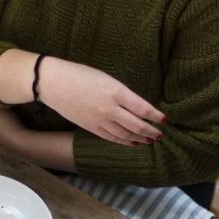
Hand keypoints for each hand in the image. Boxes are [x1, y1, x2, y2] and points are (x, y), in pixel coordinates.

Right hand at [41, 58, 164, 144]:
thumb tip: (138, 108)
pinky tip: (133, 143)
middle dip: (151, 131)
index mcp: (116, 92)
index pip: (142, 108)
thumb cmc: (80, 75)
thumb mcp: (107, 79)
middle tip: (160, 134)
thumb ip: (123, 94)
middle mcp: (110, 109)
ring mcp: (100, 121)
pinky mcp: (91, 128)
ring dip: (140, 138)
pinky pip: (112, 138)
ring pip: (125, 135)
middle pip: (136, 125)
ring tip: (150, 140)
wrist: (54, 83)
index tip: (164, 120)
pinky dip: (124, 142)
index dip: (155, 116)